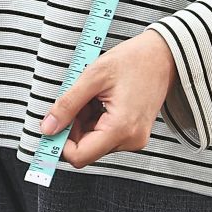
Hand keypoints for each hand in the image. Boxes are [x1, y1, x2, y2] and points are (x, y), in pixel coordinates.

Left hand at [40, 29, 176, 167]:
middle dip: (74, 126)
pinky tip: (101, 99)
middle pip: (86, 149)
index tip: (53, 123)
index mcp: (121, 129)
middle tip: (78, 98)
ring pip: (95, 141)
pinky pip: (106, 135)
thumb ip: (68, 104)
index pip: (80, 156)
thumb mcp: (93, 76)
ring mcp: (134, 139)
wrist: (163, 54)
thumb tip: (48, 127)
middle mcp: (130, 141)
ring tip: (93, 95)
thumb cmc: (133, 60)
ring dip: (85, 121)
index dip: (61, 142)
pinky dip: (96, 119)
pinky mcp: (135, 133)